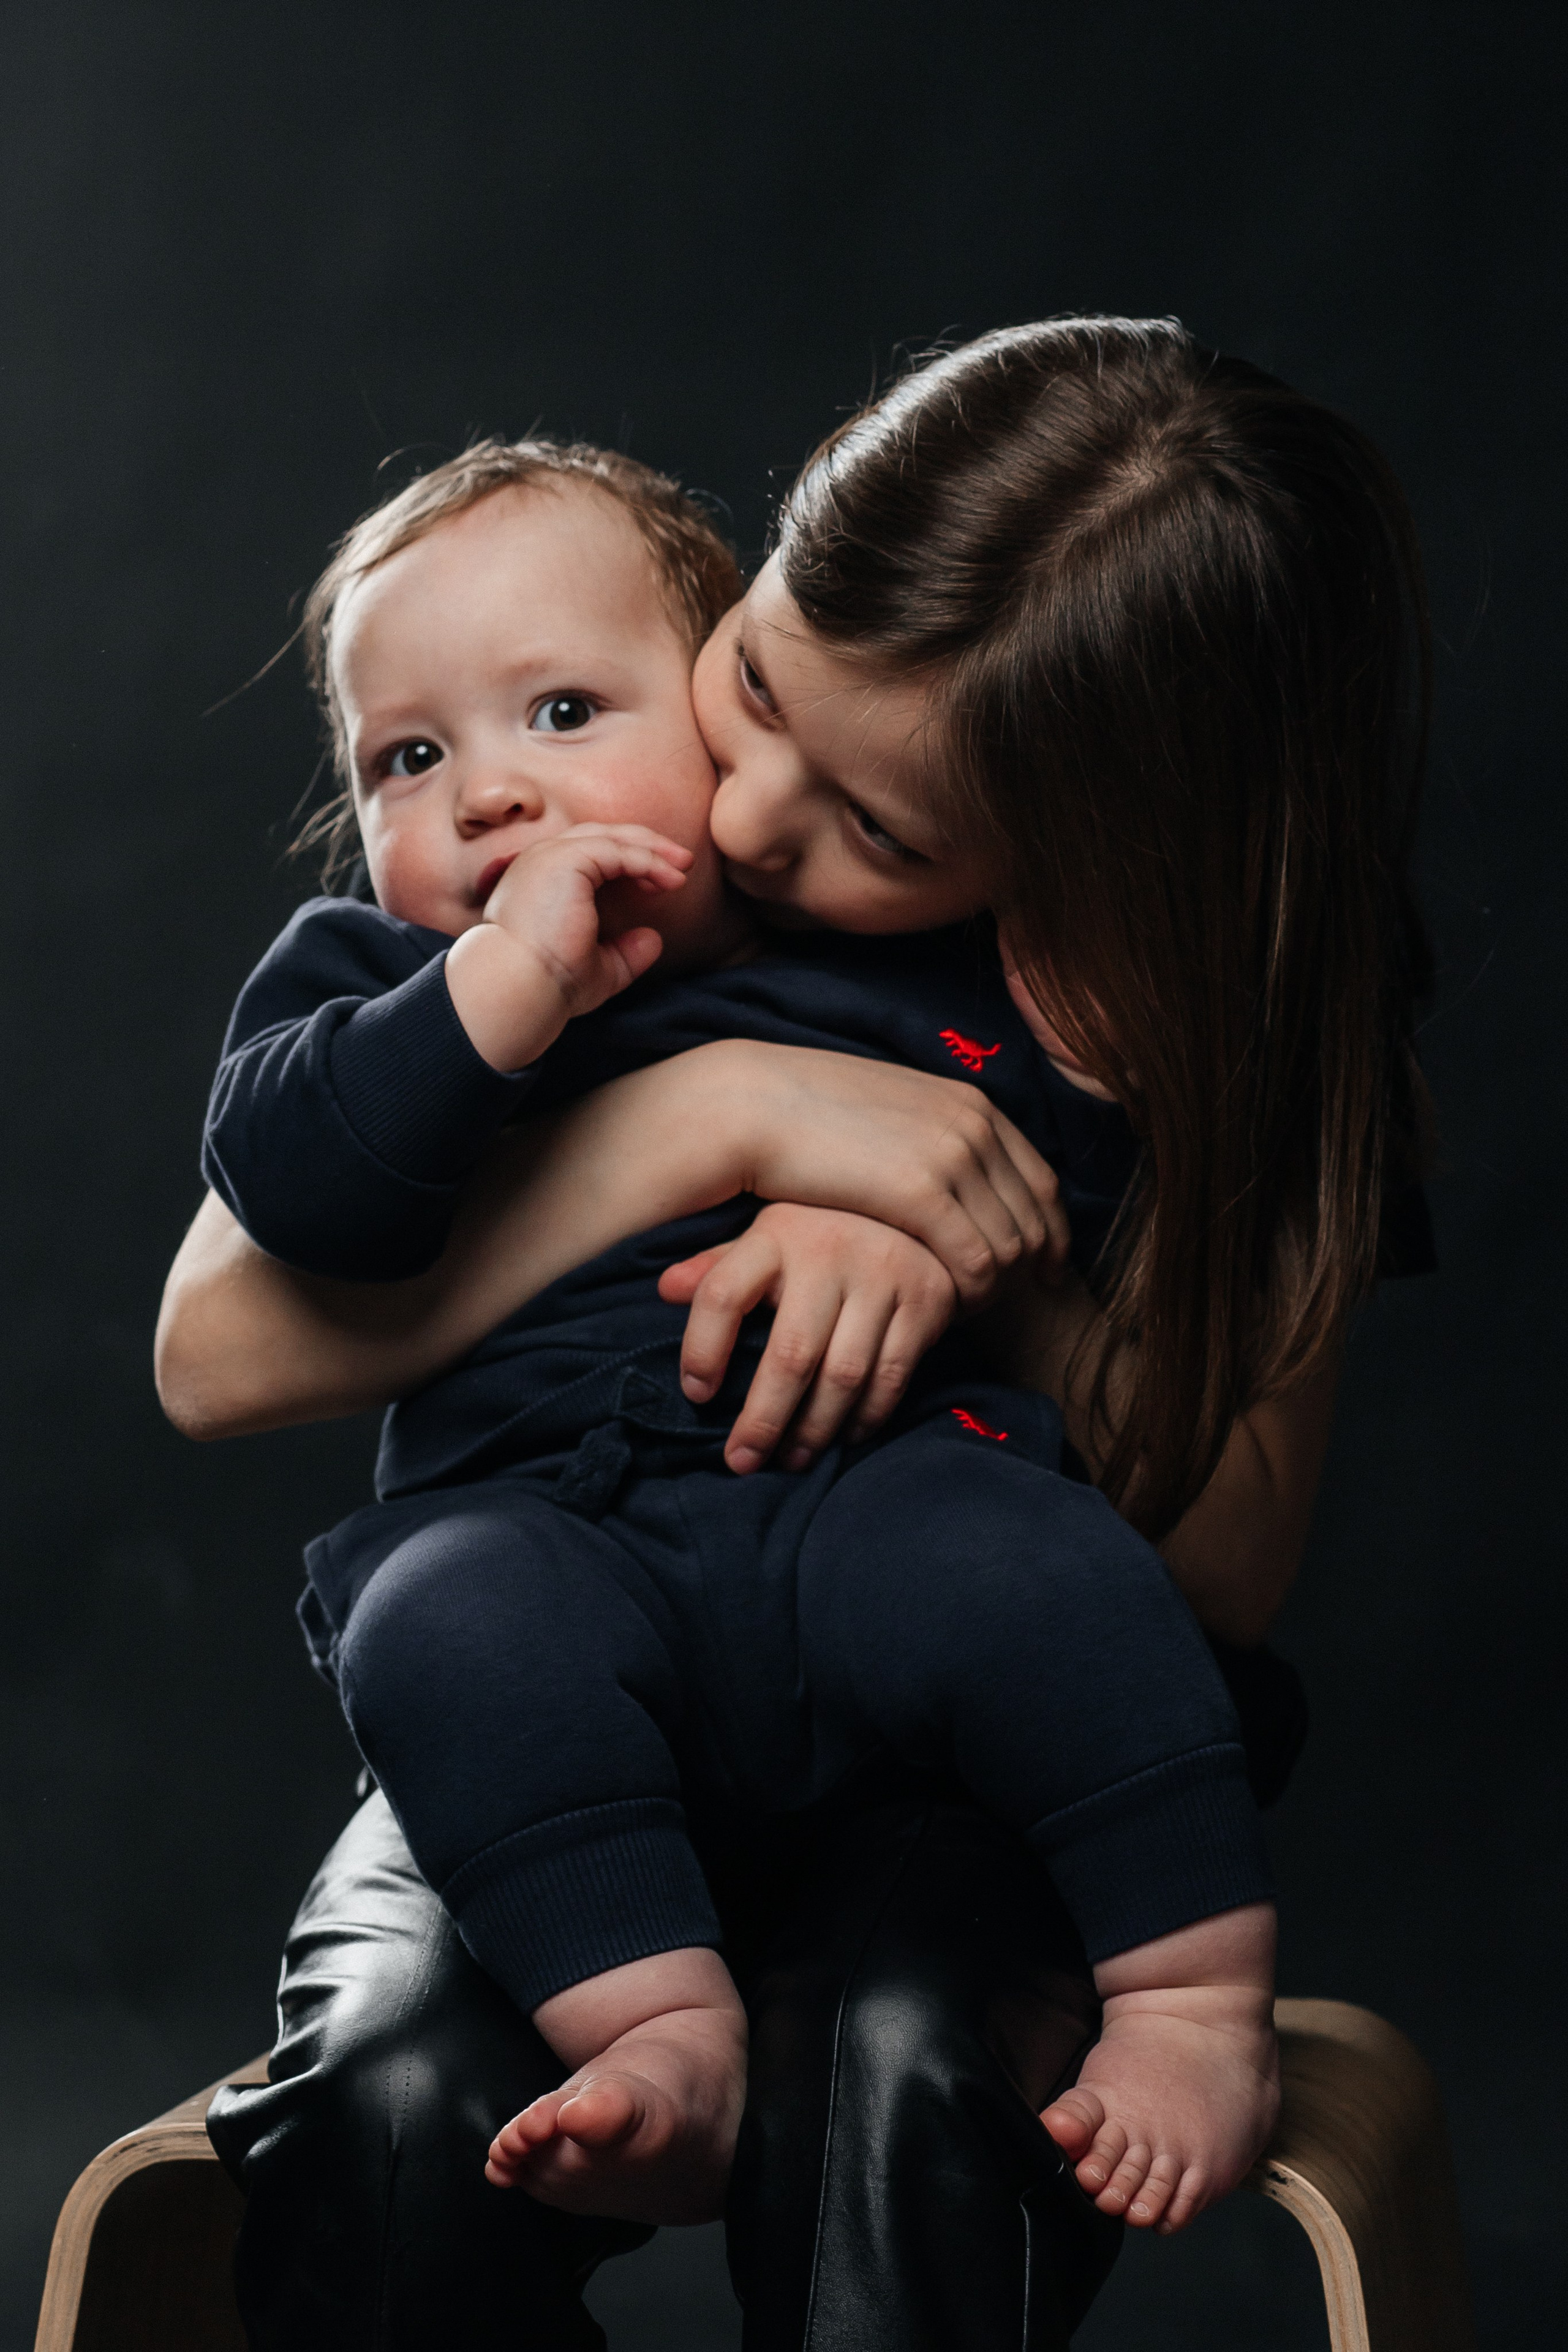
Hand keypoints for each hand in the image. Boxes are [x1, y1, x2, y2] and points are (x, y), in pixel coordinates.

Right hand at [444, 823, 692, 1070]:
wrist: (520, 989)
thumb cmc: (547, 985)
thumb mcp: (597, 968)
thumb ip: (624, 952)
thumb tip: (654, 939)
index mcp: (544, 879)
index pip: (593, 853)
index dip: (633, 860)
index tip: (665, 881)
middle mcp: (542, 860)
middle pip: (604, 835)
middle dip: (647, 845)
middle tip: (684, 862)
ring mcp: (549, 855)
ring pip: (612, 837)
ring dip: (652, 849)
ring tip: (683, 866)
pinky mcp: (564, 859)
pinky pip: (616, 851)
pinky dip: (647, 861)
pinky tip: (669, 878)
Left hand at [658, 1204, 958, 1473]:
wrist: (917, 1212)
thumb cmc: (821, 1236)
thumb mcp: (766, 1236)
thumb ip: (719, 1265)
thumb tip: (663, 1289)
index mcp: (775, 1235)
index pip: (723, 1294)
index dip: (702, 1349)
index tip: (696, 1395)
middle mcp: (828, 1252)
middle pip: (791, 1354)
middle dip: (764, 1418)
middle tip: (742, 1461)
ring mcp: (881, 1276)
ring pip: (843, 1374)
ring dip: (815, 1429)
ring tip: (791, 1460)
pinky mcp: (924, 1301)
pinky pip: (891, 1375)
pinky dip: (867, 1416)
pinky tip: (845, 1437)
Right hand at [708, 1042, 1070, 1307]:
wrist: (755, 1104)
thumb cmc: (808, 1115)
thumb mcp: (891, 1114)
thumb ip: (930, 1139)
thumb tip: (949, 1175)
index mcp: (971, 1105)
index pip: (1041, 1180)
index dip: (1050, 1231)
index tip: (1045, 1267)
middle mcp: (975, 1127)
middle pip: (1034, 1217)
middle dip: (1028, 1267)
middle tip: (1006, 1303)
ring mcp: (954, 1157)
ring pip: (1010, 1246)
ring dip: (995, 1287)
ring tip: (965, 1311)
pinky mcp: (924, 1193)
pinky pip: (976, 1261)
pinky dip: (970, 1294)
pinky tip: (946, 1309)